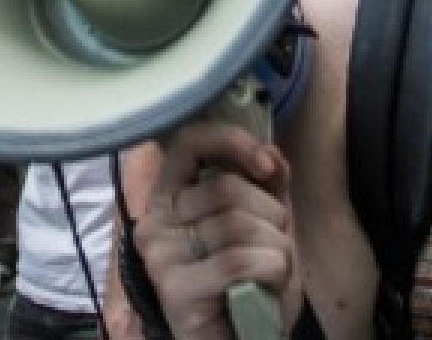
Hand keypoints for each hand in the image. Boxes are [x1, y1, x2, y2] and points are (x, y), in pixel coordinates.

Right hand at [131, 119, 290, 339]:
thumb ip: (268, 187)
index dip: (231, 143)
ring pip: (237, 225)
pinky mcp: (175, 289)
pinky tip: (268, 287)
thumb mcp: (265, 226)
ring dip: (276, 248)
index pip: (189, 143)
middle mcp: (154, 222)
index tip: (266, 166)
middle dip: (272, 215)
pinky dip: (272, 272)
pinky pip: (240, 261)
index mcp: (169, 197)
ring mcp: (160, 257)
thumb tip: (273, 155)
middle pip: (226, 188)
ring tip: (273, 270)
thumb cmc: (249, 285)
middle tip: (276, 244)